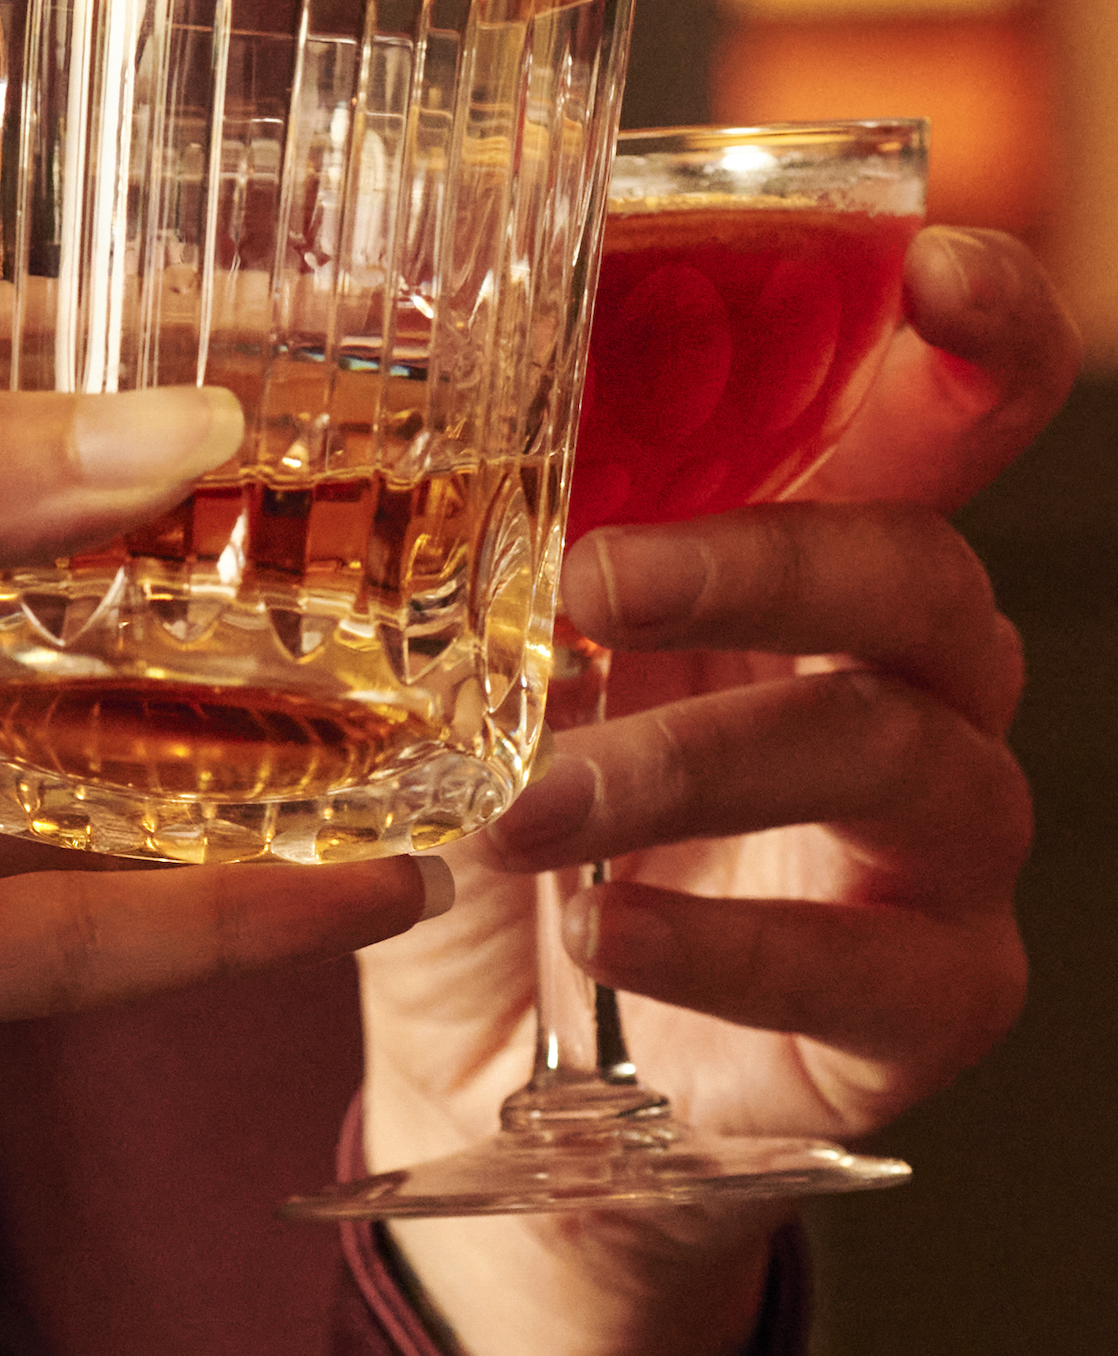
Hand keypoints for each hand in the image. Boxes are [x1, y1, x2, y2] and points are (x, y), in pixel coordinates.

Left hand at [0, 388, 426, 1355]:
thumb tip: (162, 434)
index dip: (134, 377)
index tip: (313, 350)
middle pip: (53, 592)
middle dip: (221, 566)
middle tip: (413, 536)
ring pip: (82, 772)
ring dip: (244, 752)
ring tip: (433, 718)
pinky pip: (60, 938)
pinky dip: (204, 920)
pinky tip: (348, 892)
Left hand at [355, 225, 1071, 1355]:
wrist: (499, 1094)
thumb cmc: (497, 854)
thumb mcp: (465, 683)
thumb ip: (474, 551)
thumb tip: (375, 372)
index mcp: (816, 582)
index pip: (950, 427)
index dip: (979, 334)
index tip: (922, 261)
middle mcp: (912, 692)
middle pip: (921, 573)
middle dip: (754, 560)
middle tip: (580, 588)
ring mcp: (939, 854)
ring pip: (893, 752)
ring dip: (689, 762)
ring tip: (524, 809)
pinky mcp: (927, 1005)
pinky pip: (878, 963)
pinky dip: (729, 945)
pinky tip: (607, 938)